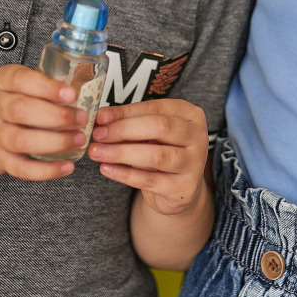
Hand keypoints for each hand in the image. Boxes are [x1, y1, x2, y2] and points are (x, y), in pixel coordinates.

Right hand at [0, 65, 86, 180]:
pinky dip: (45, 170)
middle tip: (81, 118)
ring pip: (22, 140)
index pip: (21, 80)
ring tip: (78, 139)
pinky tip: (65, 167)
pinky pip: (21, 168)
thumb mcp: (9, 84)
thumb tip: (81, 86)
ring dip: (55, 142)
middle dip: (56, 116)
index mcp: (1, 82)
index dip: (47, 87)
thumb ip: (38, 84)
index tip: (70, 94)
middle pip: (22, 110)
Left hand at [90, 99, 209, 215]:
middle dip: (124, 130)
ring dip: (122, 153)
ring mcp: (194, 164)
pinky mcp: (184, 188)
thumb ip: (129, 122)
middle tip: (98, 135)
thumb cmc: (162, 151)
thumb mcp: (149, 132)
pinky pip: (150, 180)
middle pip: (160, 127)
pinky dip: (125, 174)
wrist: (179, 189)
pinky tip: (106, 169)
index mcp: (190, 114)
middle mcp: (198, 136)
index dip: (125, 112)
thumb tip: (101, 117)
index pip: (155, 108)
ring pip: (156, 156)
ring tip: (97, 152)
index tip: (100, 117)